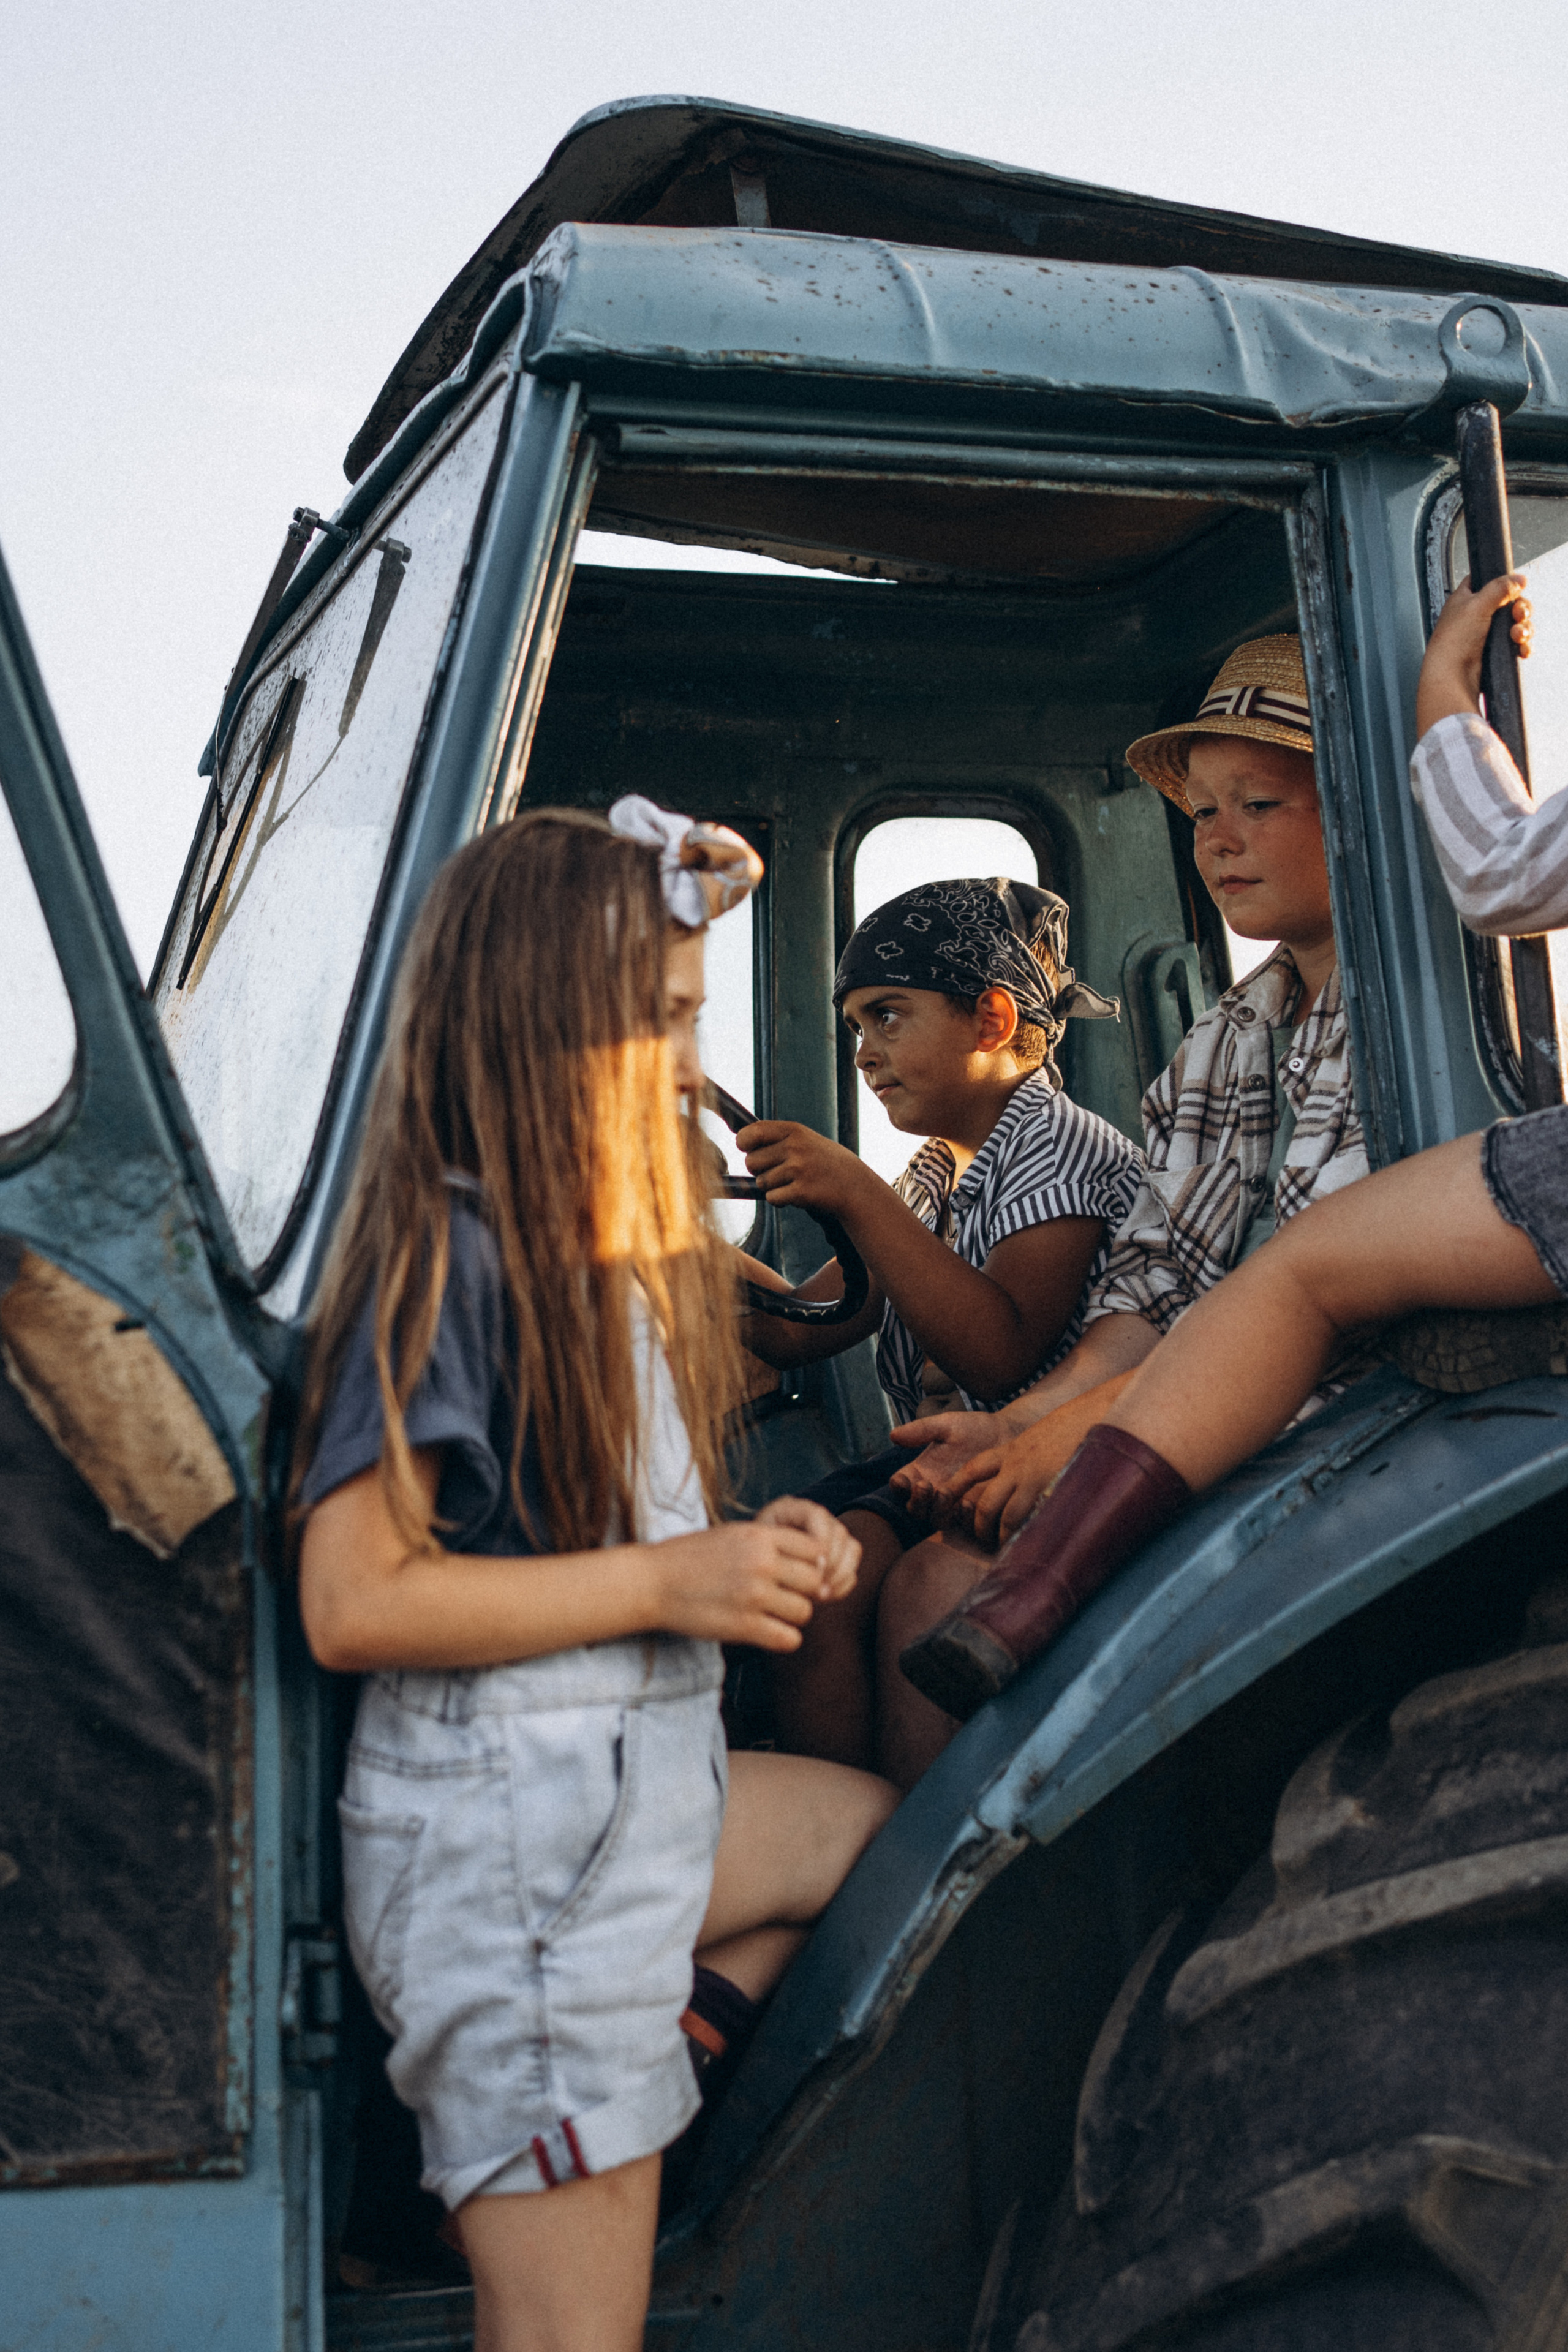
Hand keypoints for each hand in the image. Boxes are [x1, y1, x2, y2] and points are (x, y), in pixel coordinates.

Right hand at [648, 1504, 860, 1651]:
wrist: (651, 1582)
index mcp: (760, 1536)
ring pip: (804, 1612)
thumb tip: (814, 1560)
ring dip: (791, 1617)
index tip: (794, 1575)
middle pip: (814, 1582)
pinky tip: (765, 1632)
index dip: (810, 1565)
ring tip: (770, 1615)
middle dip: (804, 1592)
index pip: (815, 1550)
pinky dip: (782, 1639)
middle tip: (783, 1598)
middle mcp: (762, 1562)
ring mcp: (754, 1595)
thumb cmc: (690, 1558)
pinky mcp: (744, 1626)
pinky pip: (788, 1639)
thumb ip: (769, 1543)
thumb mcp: (731, 1535)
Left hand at [737, 1120, 867, 1217]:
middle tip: (778, 1172)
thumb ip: (777, 1138)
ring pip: (761, 1183)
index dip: (744, 1143)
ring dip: (772, 1187)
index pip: (751, 1133)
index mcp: (793, 1131)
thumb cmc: (824, 1162)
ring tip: (793, 1182)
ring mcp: (798, 1170)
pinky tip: (797, 1194)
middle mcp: (795, 1148)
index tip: (750, 1149)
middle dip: (759, 1170)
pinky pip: (772, 1198)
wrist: (854, 1185)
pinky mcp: (801, 1192)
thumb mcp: (805, 1139)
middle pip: (751, 1162)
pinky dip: (780, 1200)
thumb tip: (740, 1139)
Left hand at [754, 1495, 861, 1600]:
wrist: (749, 1570)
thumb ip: (775, 1553)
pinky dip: (843, 1582)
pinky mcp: (837, 1554)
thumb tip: (816, 1570)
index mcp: (791, 1509)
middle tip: (818, 1587)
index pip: (818, 1516)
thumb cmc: (747, 1560)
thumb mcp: (755, 1552)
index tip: (813, 1568)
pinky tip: (827, 1595)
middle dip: (832, 1563)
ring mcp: (829, 1534)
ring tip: (821, 1594)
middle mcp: (815, 1517)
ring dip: (839, 1574)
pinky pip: (852, 1565)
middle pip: (839, 1533)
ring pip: (851, 1548)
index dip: (820, 1542)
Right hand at [886, 1409, 1013, 1523]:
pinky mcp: (974, 1513)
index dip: (898, 1485)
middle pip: (915, 1508)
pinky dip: (961, 1517)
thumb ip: (922, 1430)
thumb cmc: (975, 1429)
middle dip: (916, 1500)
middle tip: (924, 1486)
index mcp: (921, 1472)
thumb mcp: (948, 1425)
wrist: (1008, 1435)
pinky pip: (963, 1524)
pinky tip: (966, 1503)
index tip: (900, 1480)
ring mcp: (953, 1504)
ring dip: (936, 1510)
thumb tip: (893, 1435)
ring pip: (935, 1519)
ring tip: (944, 1493)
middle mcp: (933, 1492)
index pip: (901, 1485)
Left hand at [961, 1372, 1140, 1545]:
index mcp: (1010, 1450)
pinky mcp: (1050, 1487)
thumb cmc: (1070, 1429)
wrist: (1095, 1413)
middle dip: (979, 1525)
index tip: (946, 1503)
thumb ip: (1023, 1456)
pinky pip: (1028, 1517)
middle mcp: (1016, 1464)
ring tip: (1001, 1546)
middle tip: (982, 1537)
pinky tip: (1024, 1541)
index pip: (973, 1469)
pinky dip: (1022, 1532)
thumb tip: (1018, 1478)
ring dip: (998, 1535)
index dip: (957, 1488)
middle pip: (984, 1502)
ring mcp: (1032, 1477)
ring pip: (1003, 1514)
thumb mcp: (1037, 1438)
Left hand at [1417, 571, 1530, 734]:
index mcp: (1465, 600)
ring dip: (1523, 628)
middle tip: (1518, 614)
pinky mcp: (1494, 652)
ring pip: (1516, 624)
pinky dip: (1522, 645)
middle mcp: (1475, 616)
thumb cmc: (1454, 642)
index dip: (1500, 582)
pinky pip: (1517, 644)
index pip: (1485, 582)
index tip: (1513, 587)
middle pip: (1509, 603)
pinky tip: (1521, 648)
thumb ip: (1499, 588)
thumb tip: (1519, 578)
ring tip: (1517, 635)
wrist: (1452, 677)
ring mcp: (1486, 635)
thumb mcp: (1476, 605)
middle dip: (1520, 608)